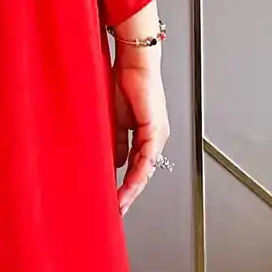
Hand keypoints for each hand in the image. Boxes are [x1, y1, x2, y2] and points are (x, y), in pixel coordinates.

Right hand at [114, 54, 169, 216]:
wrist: (132, 61)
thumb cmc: (122, 82)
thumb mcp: (113, 120)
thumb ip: (115, 141)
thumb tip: (114, 162)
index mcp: (144, 135)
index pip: (136, 167)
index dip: (126, 185)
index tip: (114, 200)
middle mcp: (155, 137)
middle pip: (143, 173)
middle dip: (129, 194)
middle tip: (117, 210)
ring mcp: (157, 134)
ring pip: (146, 170)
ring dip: (132, 189)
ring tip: (120, 204)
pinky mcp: (155, 129)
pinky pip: (146, 158)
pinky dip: (137, 174)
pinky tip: (128, 186)